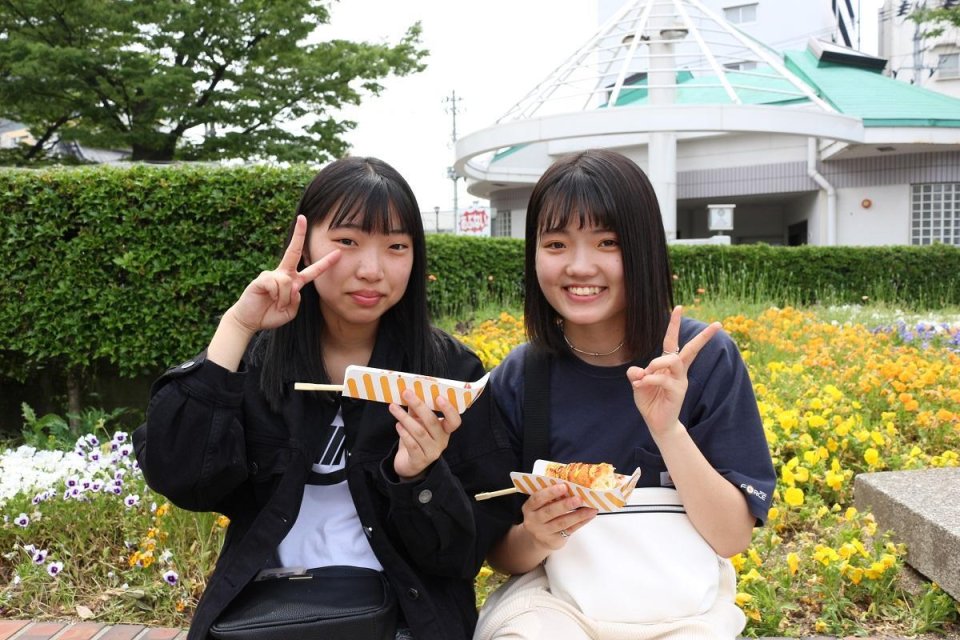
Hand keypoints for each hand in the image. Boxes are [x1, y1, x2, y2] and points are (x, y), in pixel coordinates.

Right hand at [228, 215, 339, 333]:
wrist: (250, 320)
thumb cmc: (270, 314)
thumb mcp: (290, 311)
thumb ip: (296, 300)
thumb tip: (293, 285)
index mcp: (294, 282)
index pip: (312, 271)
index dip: (326, 263)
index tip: (338, 253)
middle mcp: (284, 274)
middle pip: (294, 251)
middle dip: (298, 235)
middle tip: (302, 218)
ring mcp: (272, 274)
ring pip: (288, 282)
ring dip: (285, 298)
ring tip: (276, 304)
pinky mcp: (262, 278)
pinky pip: (277, 285)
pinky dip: (277, 296)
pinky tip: (269, 299)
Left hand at [390, 391, 460, 479]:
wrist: (409, 463)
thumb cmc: (416, 439)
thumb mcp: (417, 422)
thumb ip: (415, 409)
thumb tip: (410, 390)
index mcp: (445, 430)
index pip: (454, 421)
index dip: (449, 409)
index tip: (438, 397)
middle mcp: (441, 441)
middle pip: (432, 422)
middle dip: (419, 406)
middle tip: (406, 393)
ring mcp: (431, 452)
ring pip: (420, 433)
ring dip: (405, 418)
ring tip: (393, 407)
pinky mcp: (419, 461)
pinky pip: (412, 445)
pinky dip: (404, 434)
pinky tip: (397, 425)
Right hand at [519, 484, 596, 550]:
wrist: (537, 539)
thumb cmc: (542, 516)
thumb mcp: (540, 506)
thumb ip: (550, 498)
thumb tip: (571, 486)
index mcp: (529, 508)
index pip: (537, 499)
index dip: (550, 492)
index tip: (564, 486)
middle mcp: (533, 521)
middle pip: (550, 512)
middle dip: (565, 505)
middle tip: (579, 498)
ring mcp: (543, 532)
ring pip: (562, 523)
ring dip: (577, 515)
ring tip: (590, 508)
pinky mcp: (554, 541)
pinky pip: (570, 530)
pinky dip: (581, 522)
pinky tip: (589, 515)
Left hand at [626, 306, 720, 438]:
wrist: (657, 424)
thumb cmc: (650, 401)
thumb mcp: (638, 384)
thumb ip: (637, 374)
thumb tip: (637, 370)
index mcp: (669, 365)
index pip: (673, 341)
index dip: (674, 325)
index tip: (679, 307)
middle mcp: (678, 371)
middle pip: (692, 349)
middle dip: (704, 336)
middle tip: (718, 324)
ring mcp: (680, 381)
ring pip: (674, 361)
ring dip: (657, 362)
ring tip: (645, 373)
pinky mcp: (677, 392)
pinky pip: (663, 379)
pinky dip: (648, 379)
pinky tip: (639, 384)